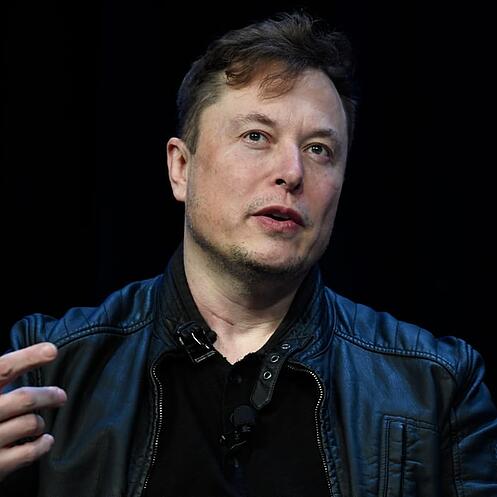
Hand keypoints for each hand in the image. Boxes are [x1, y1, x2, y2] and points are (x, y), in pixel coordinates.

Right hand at [0, 342, 65, 481]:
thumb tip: (27, 359)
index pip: (3, 369)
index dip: (28, 358)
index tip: (52, 351)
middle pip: (25, 399)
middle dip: (48, 396)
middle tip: (60, 396)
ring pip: (30, 424)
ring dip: (39, 423)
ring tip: (37, 424)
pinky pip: (30, 452)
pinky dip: (43, 444)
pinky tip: (44, 440)